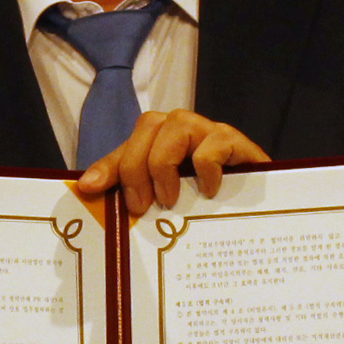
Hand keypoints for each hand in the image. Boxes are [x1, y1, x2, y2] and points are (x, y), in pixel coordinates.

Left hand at [73, 109, 270, 212]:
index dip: (109, 164)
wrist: (257, 220)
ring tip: (169, 199)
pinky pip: (214, 142)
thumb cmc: (205, 209)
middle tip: (140, 207)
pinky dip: (206, 168)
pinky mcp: (237, 143)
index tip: (91, 190)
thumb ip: (127, 190)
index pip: (130, 142)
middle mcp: (185, 130)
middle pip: (150, 124)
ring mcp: (211, 133)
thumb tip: (86, 185)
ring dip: (164, 163)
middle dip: (136, 166)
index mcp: (163, 142)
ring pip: (178, 124)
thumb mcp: (161, 201)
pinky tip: (208, 192)